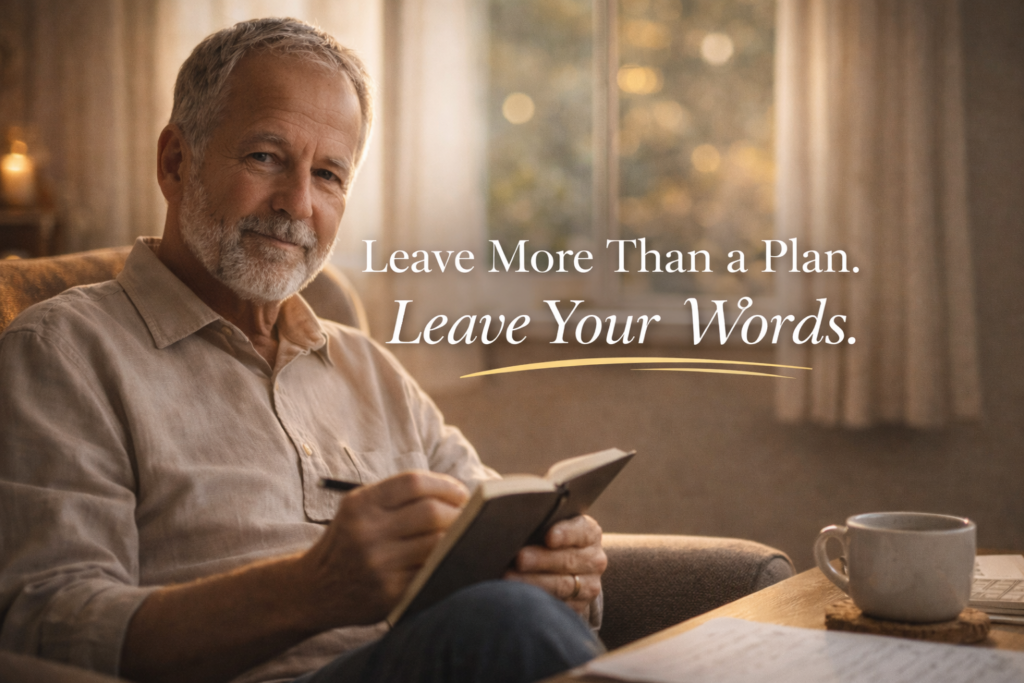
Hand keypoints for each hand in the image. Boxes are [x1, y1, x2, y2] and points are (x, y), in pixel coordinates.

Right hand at [299, 471, 468, 626]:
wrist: (313, 590)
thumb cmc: (347, 542)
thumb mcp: (358, 510)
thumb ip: (397, 498)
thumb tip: (457, 494)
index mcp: (360, 504)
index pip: (413, 482)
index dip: (445, 484)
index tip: (460, 492)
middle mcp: (366, 532)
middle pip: (431, 512)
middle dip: (458, 512)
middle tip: (470, 516)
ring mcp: (377, 565)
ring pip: (437, 544)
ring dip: (457, 538)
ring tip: (465, 536)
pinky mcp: (388, 594)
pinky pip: (431, 573)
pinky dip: (447, 564)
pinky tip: (452, 559)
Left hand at [505, 515, 606, 616]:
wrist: (568, 568)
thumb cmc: (548, 539)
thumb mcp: (550, 526)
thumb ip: (540, 524)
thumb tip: (514, 525)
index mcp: (589, 533)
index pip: (580, 531)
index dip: (565, 534)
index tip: (548, 537)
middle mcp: (594, 560)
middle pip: (568, 560)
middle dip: (541, 560)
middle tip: (519, 559)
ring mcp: (589, 585)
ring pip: (562, 586)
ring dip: (533, 582)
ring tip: (509, 578)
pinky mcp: (578, 607)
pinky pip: (558, 606)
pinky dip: (537, 601)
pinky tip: (519, 596)